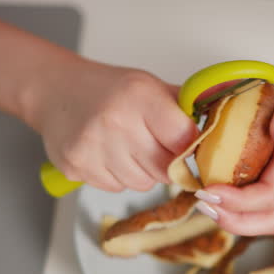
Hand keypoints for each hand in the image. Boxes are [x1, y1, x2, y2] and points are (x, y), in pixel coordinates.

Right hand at [25, 57, 197, 191]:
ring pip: (142, 183)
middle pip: (164, 169)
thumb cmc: (108, 89)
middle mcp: (116, 121)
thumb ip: (182, 109)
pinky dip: (117, 176)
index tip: (186, 146)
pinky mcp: (76, 166)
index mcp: (140, 97)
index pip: (184, 139)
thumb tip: (218, 131)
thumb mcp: (149, 86)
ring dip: (141, 172)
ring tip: (127, 147)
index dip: (189, 148)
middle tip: (154, 146)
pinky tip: (107, 154)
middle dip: (166, 163)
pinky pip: (115, 187)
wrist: (56, 90)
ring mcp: (93, 146)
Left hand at [194, 50, 273, 234]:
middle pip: (270, 216)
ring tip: (210, 200)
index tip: (210, 190)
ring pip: (268, 209)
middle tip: (205, 204)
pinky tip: (221, 179)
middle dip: (236, 221)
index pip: (269, 195)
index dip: (238, 202)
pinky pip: (264, 190)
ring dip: (237, 214)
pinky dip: (240, 196)